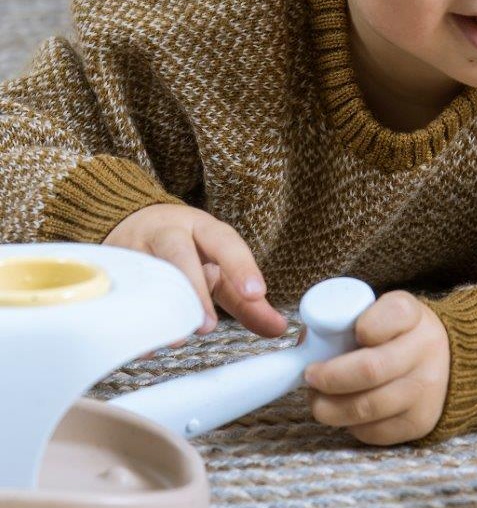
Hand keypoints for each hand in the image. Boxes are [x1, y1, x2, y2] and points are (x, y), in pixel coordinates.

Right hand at [103, 203, 287, 344]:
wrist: (132, 222)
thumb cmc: (187, 249)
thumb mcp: (219, 266)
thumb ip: (246, 300)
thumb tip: (279, 329)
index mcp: (202, 228)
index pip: (224, 241)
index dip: (241, 266)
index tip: (256, 293)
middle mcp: (168, 232)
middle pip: (179, 253)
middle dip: (194, 290)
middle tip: (207, 328)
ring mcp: (134, 247)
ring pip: (145, 272)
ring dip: (160, 307)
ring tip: (174, 339)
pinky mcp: (108, 267)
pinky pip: (115, 290)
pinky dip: (128, 318)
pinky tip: (141, 343)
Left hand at [303, 290, 449, 445]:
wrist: (442, 359)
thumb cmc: (395, 332)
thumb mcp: (379, 310)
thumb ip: (346, 318)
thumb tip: (306, 344)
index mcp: (411, 314)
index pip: (390, 314)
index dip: (361, 327)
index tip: (335, 334)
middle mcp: (425, 348)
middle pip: (371, 369)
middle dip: (330, 377)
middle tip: (310, 376)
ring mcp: (426, 388)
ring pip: (367, 407)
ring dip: (331, 407)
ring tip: (317, 399)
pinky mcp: (420, 422)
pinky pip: (373, 431)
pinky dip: (350, 425)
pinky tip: (343, 411)